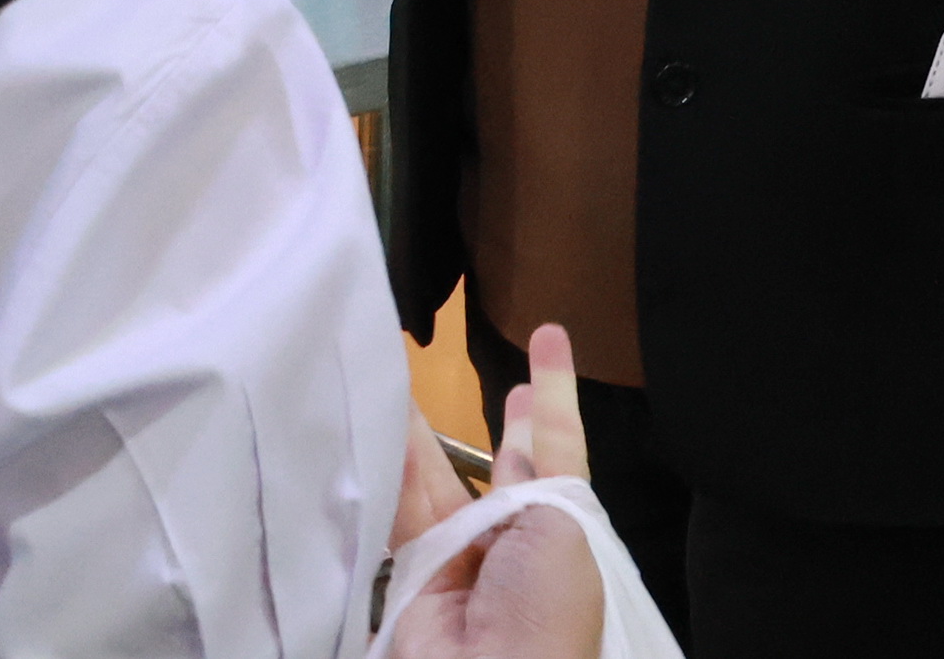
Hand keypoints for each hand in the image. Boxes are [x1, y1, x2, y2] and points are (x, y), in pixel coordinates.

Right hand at [386, 325, 604, 658]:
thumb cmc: (547, 606)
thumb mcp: (565, 528)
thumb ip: (542, 472)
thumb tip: (521, 440)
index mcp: (566, 532)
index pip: (560, 449)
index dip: (555, 394)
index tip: (550, 336)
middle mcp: (516, 541)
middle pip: (503, 465)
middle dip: (503, 424)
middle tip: (498, 380)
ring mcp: (464, 556)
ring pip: (443, 476)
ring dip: (423, 427)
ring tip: (400, 367)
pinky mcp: (415, 569)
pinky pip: (404, 505)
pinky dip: (391, 464)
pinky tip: (377, 418)